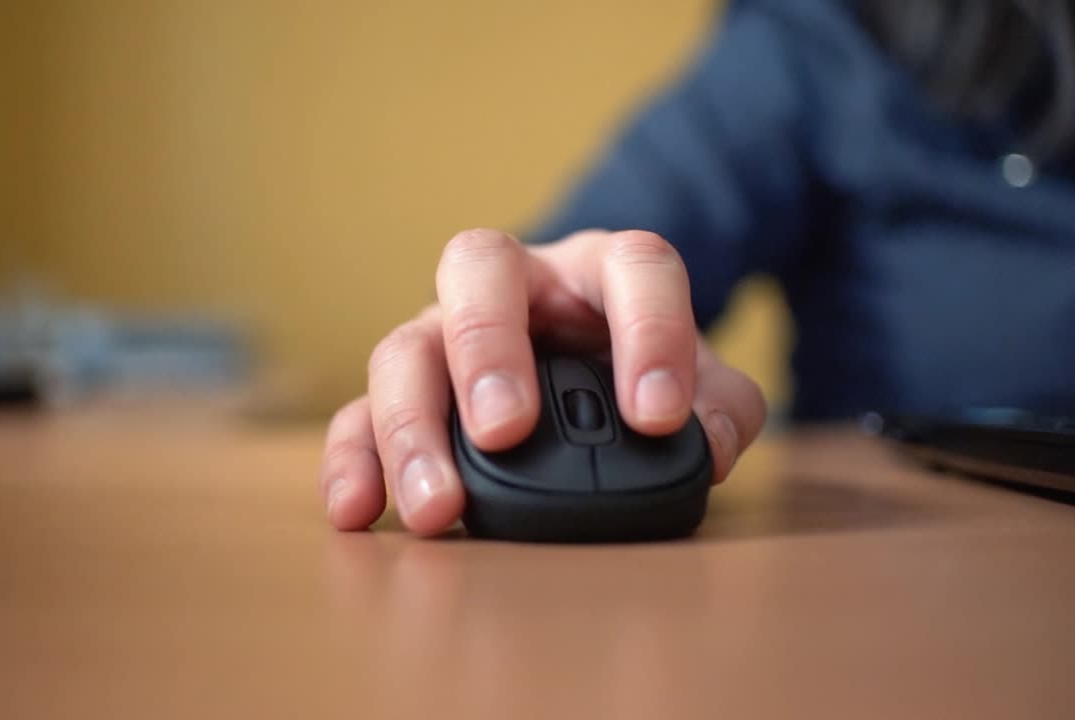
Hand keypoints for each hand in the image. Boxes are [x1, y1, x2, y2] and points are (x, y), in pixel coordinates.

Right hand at [319, 228, 767, 534]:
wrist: (586, 369)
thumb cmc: (637, 370)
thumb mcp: (698, 384)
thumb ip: (721, 405)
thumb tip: (707, 446)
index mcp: (600, 269)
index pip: (633, 267)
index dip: (649, 331)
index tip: (656, 415)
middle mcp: (515, 284)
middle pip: (478, 270)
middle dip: (487, 347)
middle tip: (504, 430)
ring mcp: (447, 333)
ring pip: (404, 346)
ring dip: (412, 425)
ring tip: (437, 508)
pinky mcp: (408, 391)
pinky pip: (358, 411)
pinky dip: (354, 460)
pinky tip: (358, 512)